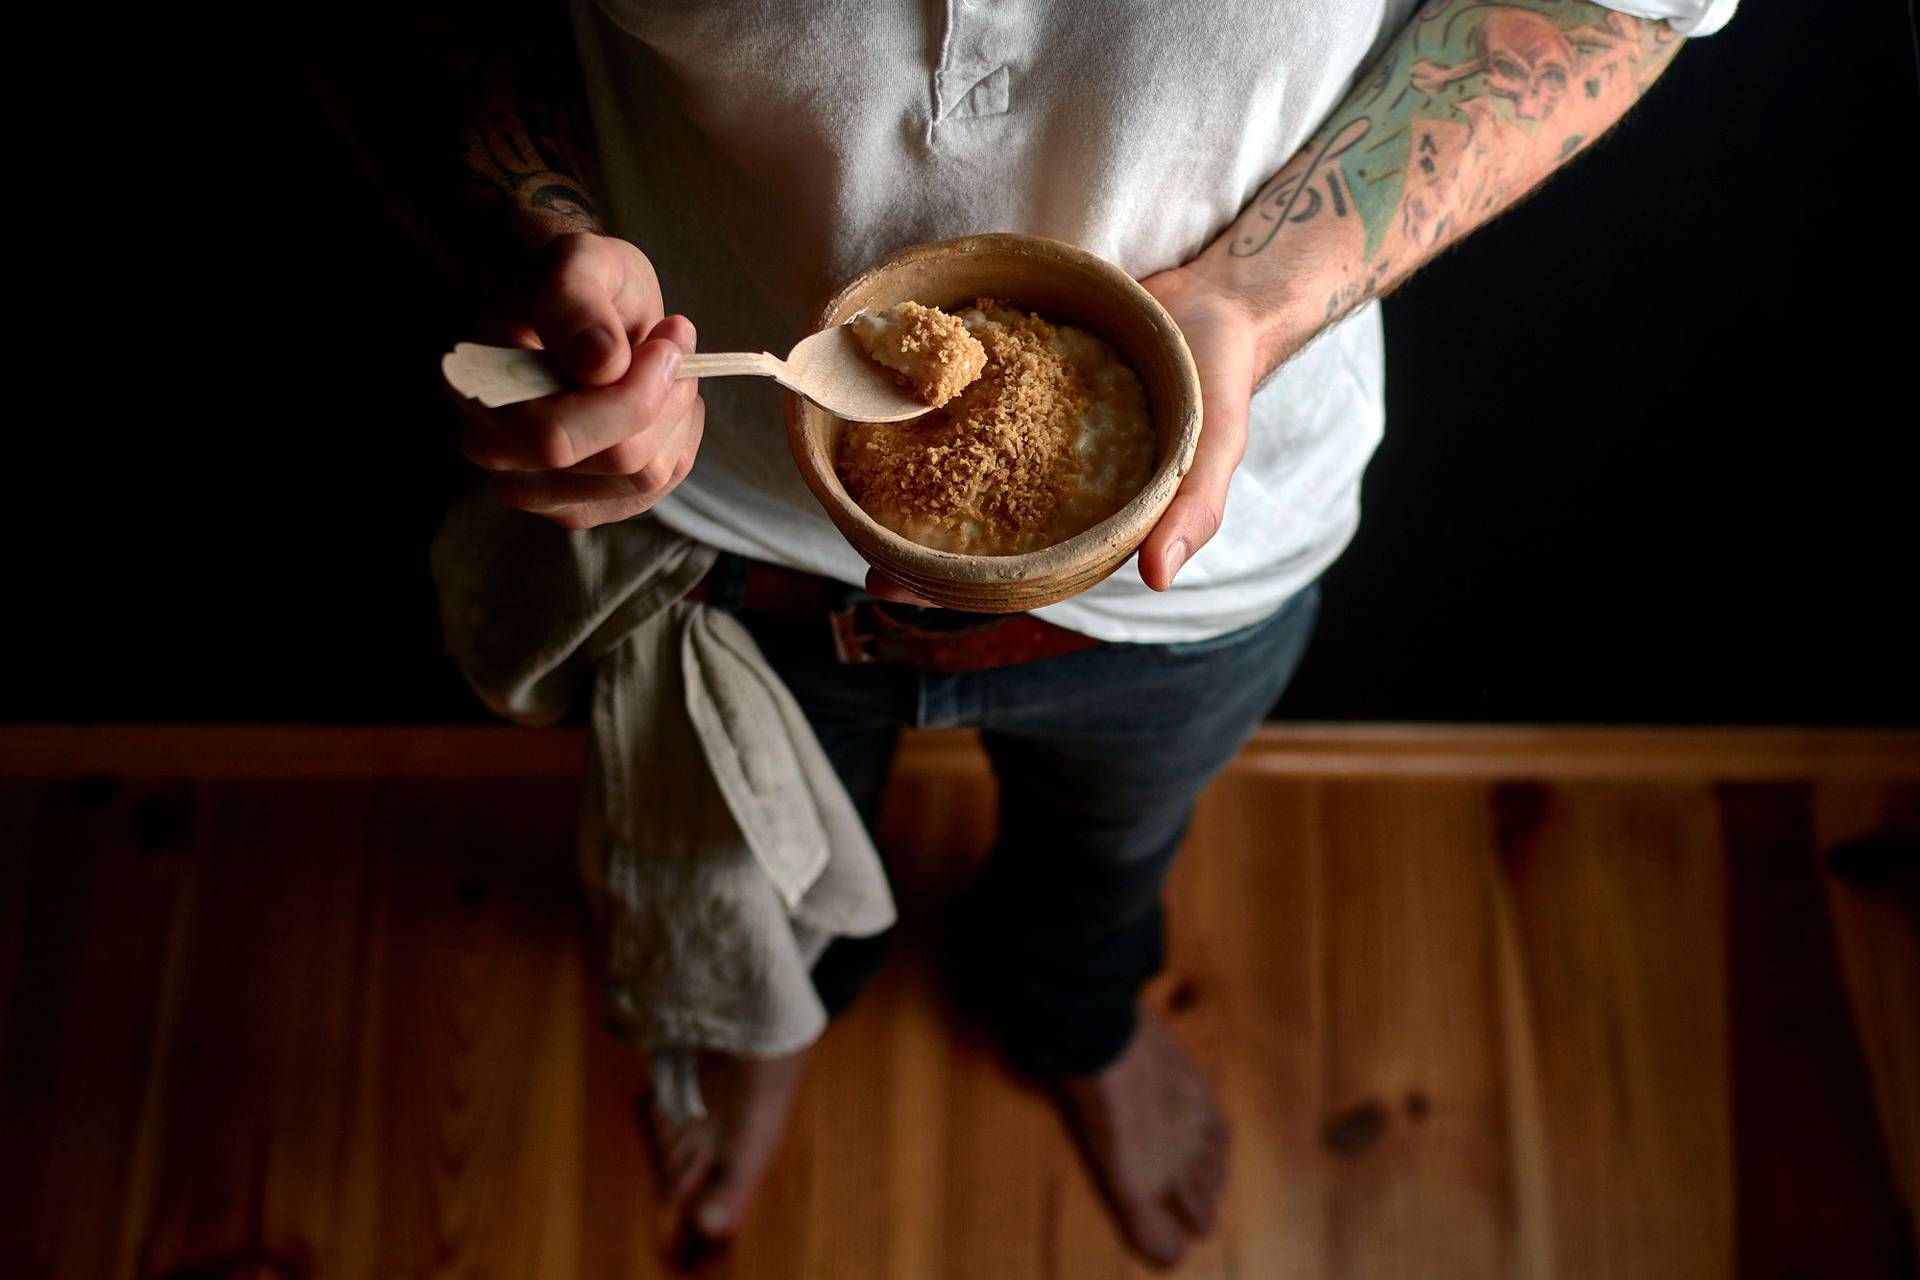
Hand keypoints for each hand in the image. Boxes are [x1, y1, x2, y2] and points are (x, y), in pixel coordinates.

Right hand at [448, 232, 704, 529]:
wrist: (575, 312)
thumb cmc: (574, 286)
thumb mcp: (577, 265)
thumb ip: (577, 306)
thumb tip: (600, 362)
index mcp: (475, 388)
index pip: (559, 436)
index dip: (633, 394)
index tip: (668, 339)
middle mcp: (491, 449)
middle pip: (618, 461)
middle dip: (665, 399)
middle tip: (674, 346)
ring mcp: (533, 489)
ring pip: (645, 478)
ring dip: (675, 417)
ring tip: (664, 367)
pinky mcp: (576, 506)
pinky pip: (655, 489)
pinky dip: (676, 441)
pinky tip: (659, 403)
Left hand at [864, 266, 1263, 604]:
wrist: (1212, 300)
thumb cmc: (1216, 381)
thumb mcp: (1216, 446)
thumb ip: (1193, 507)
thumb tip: (1159, 577)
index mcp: (1085, 517)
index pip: (1010, 568)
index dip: (952, 586)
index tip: (891, 588)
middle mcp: (1047, 482)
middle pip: (968, 525)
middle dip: (910, 541)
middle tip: (853, 542)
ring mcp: (1027, 433)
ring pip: (956, 465)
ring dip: (905, 475)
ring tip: (848, 481)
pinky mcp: (1016, 381)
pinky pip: (965, 402)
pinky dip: (928, 406)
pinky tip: (882, 400)